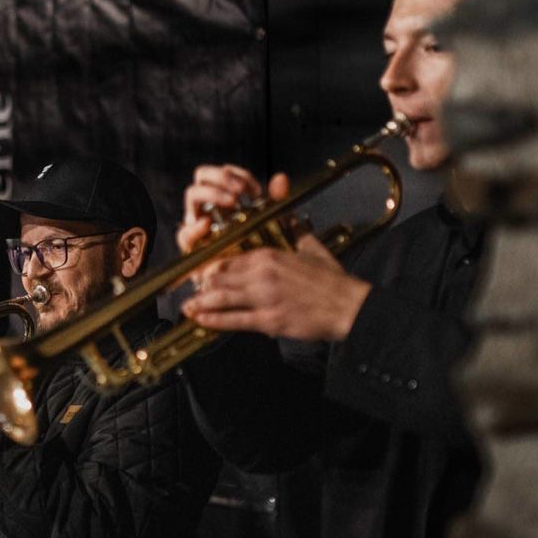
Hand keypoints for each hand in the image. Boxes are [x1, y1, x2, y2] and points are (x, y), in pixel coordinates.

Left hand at [179, 233, 370, 341]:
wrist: (349, 306)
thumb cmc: (333, 280)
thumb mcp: (312, 248)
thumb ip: (295, 231)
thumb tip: (289, 217)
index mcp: (270, 255)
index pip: (230, 259)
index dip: (213, 268)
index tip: (202, 274)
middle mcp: (262, 274)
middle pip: (220, 278)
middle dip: (202, 286)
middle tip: (190, 293)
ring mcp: (264, 297)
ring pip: (221, 298)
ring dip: (201, 303)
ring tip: (188, 307)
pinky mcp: (269, 319)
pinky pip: (234, 320)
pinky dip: (214, 320)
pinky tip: (201, 320)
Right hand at [180, 167, 293, 290]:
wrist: (250, 289)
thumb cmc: (259, 255)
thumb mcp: (272, 225)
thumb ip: (276, 201)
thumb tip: (281, 178)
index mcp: (225, 199)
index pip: (223, 172)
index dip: (237, 174)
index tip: (256, 191)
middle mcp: (209, 208)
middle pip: (202, 176)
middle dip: (220, 178)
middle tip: (239, 191)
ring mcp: (197, 225)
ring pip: (192, 195)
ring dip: (210, 193)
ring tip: (230, 201)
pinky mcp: (192, 248)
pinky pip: (185, 233)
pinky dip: (193, 227)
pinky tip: (206, 225)